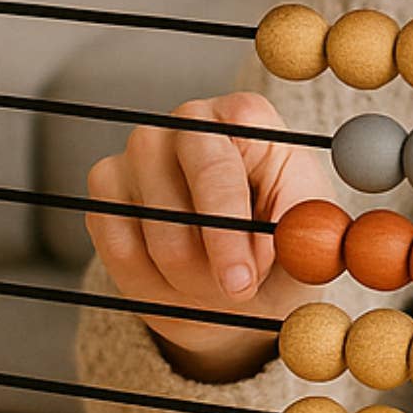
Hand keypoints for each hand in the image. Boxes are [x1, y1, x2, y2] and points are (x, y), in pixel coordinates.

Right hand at [83, 90, 326, 381]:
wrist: (241, 274)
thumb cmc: (282, 241)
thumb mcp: (307, 234)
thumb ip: (304, 230)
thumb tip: (298, 238)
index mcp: (245, 117)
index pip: (222, 167)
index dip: (229, 228)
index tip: (243, 280)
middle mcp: (187, 121)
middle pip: (178, 197)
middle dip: (209, 258)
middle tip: (236, 295)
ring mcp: (140, 150)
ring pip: (152, 234)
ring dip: (189, 280)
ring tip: (221, 286)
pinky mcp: (106, 183)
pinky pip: (117, 249)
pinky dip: (152, 284)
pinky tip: (182, 282)